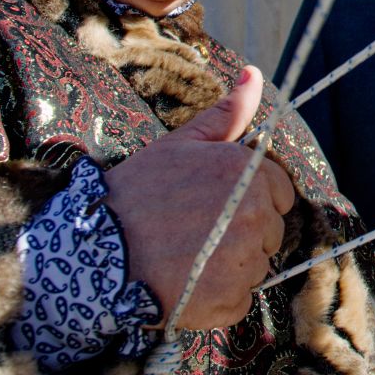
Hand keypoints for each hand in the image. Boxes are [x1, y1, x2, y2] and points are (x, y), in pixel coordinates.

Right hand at [104, 66, 295, 329]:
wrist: (93, 250)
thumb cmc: (137, 192)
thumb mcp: (181, 144)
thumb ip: (226, 113)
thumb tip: (254, 74)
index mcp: (248, 174)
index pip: (281, 192)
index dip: (250, 199)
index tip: (216, 204)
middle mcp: (255, 216)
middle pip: (272, 231)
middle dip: (242, 232)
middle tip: (195, 231)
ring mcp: (244, 261)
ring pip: (257, 266)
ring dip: (230, 266)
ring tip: (186, 255)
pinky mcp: (229, 300)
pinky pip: (239, 300)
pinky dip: (217, 297)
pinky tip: (185, 282)